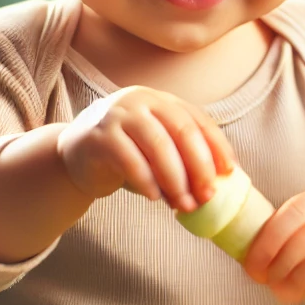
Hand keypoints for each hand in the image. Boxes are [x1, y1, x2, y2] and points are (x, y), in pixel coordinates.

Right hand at [55, 85, 232, 210]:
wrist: (74, 155)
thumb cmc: (126, 153)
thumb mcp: (156, 147)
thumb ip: (181, 155)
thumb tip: (216, 184)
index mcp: (161, 100)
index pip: (198, 120)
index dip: (217, 146)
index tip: (229, 172)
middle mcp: (141, 100)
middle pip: (182, 130)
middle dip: (199, 166)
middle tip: (207, 195)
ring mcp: (118, 114)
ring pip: (158, 146)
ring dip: (176, 179)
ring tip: (184, 204)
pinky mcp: (99, 136)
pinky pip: (130, 160)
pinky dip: (147, 181)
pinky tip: (155, 198)